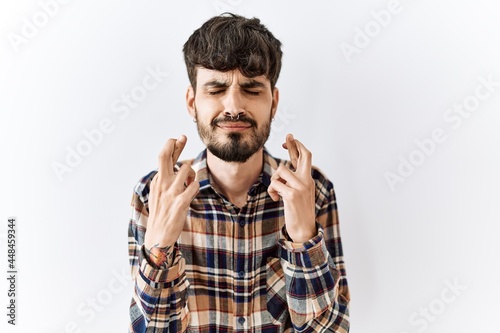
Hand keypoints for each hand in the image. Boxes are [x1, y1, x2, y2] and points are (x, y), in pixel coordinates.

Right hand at [144, 135, 199, 267]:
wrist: (157, 237)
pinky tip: (193, 192)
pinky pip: (194, 187)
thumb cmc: (162, 214)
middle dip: (175, 144)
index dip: (172, 145)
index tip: (180, 137)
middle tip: (182, 137)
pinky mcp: (180, 203)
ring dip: (192, 173)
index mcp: (157, 181)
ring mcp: (170, 193)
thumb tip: (177, 162)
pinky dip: (196, 187)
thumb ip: (168, 178)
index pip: (163, 157)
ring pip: (185, 169)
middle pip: (164, 156)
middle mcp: (162, 184)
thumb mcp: (160, 193)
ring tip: (190, 182)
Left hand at [268, 134, 315, 242]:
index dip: (297, 146)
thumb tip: (283, 170)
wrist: (304, 230)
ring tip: (276, 192)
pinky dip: (272, 191)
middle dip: (294, 144)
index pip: (305, 158)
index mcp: (308, 180)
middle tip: (286, 138)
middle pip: (302, 156)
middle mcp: (307, 181)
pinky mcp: (292, 195)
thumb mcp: (298, 194)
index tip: (290, 138)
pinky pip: (275, 184)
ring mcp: (301, 187)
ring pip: (281, 170)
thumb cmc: (298, 212)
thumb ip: (293, 181)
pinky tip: (276, 199)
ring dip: (274, 180)